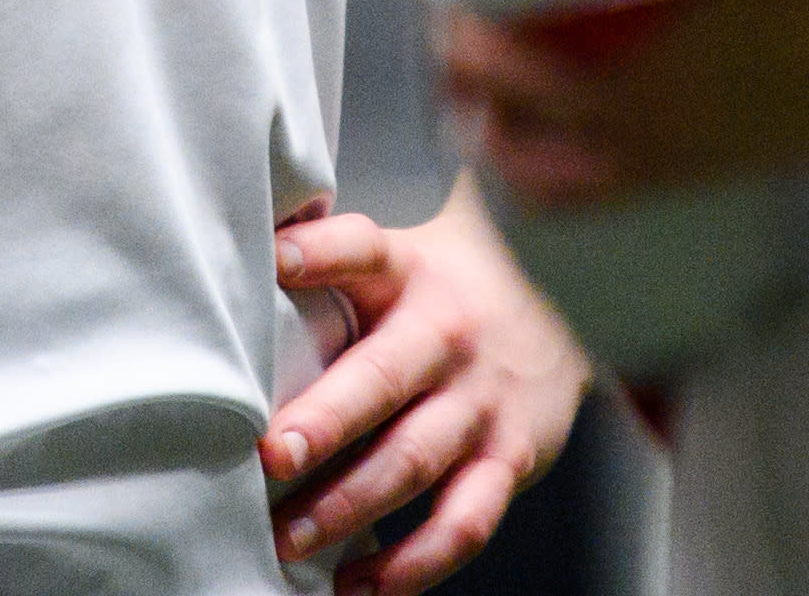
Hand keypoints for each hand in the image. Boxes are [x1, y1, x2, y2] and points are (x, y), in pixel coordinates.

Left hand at [262, 189, 587, 591]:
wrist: (562, 295)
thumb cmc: (440, 290)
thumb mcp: (397, 257)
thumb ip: (330, 261)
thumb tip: (247, 246)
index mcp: (405, 274)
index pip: (361, 250)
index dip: (318, 251)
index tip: (274, 261)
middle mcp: (445, 334)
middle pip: (383, 377)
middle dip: (327, 421)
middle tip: (272, 457)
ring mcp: (480, 401)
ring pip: (413, 459)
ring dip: (348, 506)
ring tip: (288, 539)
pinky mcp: (509, 458)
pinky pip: (464, 521)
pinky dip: (414, 564)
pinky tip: (361, 584)